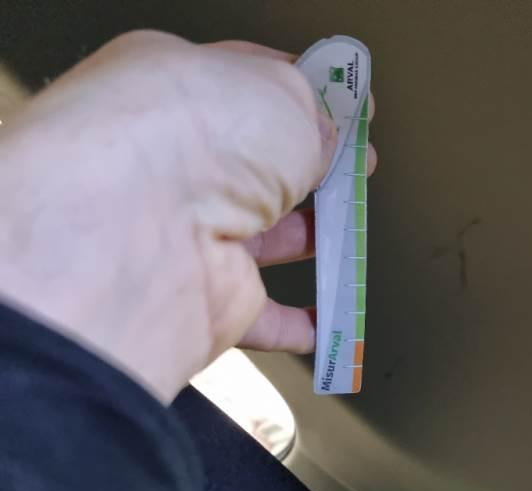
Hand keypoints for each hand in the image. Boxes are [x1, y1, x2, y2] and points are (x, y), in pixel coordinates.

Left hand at [0, 31, 376, 402]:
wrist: (142, 230)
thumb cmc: (199, 137)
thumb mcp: (284, 96)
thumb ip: (316, 112)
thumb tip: (334, 131)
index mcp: (179, 93)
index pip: (249, 92)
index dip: (304, 103)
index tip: (348, 117)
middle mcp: (174, 165)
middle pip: (257, 171)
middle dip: (313, 173)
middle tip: (356, 175)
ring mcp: (186, 236)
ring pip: (260, 240)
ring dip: (310, 240)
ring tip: (353, 235)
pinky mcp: (203, 300)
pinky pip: (258, 315)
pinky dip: (294, 324)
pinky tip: (323, 321)